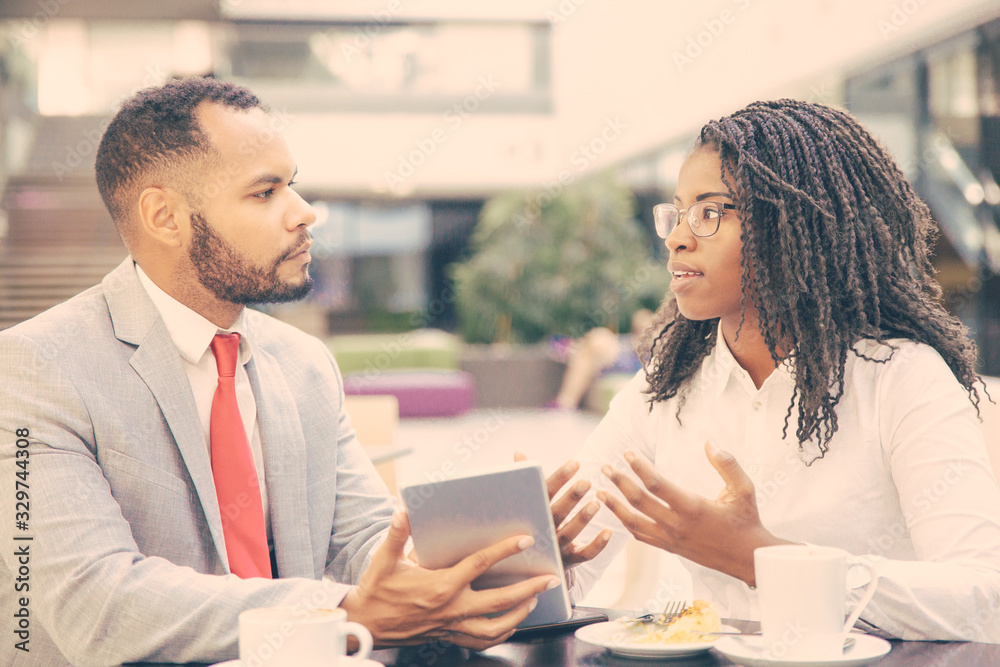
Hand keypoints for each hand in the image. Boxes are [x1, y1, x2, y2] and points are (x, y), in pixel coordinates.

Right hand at [341, 510, 559, 649]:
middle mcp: (451, 608)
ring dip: (520, 613)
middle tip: (550, 578)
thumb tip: (404, 510)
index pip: (480, 564)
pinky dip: (501, 633)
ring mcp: (452, 626)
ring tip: (535, 600)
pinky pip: (482, 640)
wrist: (365, 623)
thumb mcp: (384, 559)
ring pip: (496, 625)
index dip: (505, 550)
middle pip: (500, 600)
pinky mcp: (448, 636)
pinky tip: (511, 623)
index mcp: (440, 585)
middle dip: (529, 589)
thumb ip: (397, 533)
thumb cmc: (376, 590)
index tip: (525, 540)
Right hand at [514, 451, 611, 567]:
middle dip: (572, 497)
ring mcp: (554, 548)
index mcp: (532, 512)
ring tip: (597, 503)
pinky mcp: (568, 562)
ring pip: (570, 534)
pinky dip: (597, 545)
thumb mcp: (524, 503)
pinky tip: (609, 531)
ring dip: (583, 519)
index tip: (575, 462)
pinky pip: (584, 555)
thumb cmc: (528, 523)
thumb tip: (518, 452)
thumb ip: (524, 479)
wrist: (522, 565)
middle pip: (557, 513)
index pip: (545, 491)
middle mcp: (542, 530)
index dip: (559, 477)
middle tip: (587, 482)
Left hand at [597, 441, 790, 585]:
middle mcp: (678, 525)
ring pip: (634, 523)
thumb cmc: (746, 520)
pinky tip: (617, 514)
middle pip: (639, 502)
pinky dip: (626, 525)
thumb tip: (710, 442)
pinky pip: (642, 537)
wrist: (747, 558)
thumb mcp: (744, 489)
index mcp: (693, 508)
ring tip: (598, 492)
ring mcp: (671, 539)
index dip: (639, 467)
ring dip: (614, 506)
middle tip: (604, 467)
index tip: (627, 453)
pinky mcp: (670, 548)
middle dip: (619, 483)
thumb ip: (727, 464)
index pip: (657, 484)